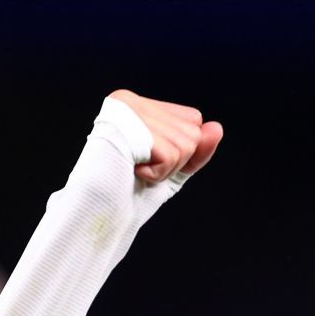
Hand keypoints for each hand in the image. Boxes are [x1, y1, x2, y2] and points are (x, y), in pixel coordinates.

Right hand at [108, 89, 223, 184]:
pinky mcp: (124, 127)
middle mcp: (129, 100)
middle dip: (176, 162)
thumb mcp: (172, 171)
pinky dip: (158, 173)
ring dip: (166, 169)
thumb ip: (197, 150)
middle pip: (193, 130)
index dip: (183, 152)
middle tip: (142, 170)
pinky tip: (132, 172)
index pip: (193, 120)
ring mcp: (125, 111)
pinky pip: (171, 153)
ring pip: (187, 142)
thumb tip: (217, 127)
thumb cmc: (128, 194)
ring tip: (135, 171)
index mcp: (137, 104)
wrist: (97, 215)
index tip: (150, 162)